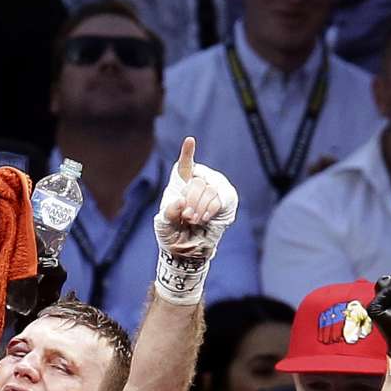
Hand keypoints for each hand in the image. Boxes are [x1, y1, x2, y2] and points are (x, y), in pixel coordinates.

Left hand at [154, 137, 237, 260]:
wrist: (187, 250)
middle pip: (197, 182)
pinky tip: (204, 219)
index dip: (187, 153)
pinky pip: (221, 199)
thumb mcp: (163, 224)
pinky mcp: (226, 200)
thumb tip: (181, 201)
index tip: (189, 141)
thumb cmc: (172, 233)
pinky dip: (211, 210)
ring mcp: (214, 190)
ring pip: (210, 190)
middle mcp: (199, 183)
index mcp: (180, 184)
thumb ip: (168, 212)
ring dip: (200, 208)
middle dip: (190, 201)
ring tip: (193, 220)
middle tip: (186, 217)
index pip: (184, 165)